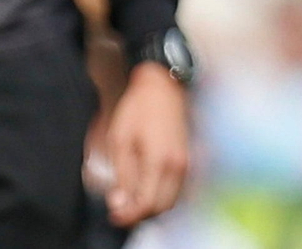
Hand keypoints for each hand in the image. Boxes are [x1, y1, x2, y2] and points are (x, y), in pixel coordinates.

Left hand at [87, 62, 190, 227]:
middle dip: (139, 214)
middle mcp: (178, 168)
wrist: (163, 87)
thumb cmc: (138, 109)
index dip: (128, 214)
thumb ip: (122, 174)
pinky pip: (176, 190)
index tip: (113, 214)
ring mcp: (186, 165)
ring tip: (129, 200)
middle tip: (119, 210)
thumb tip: (119, 202)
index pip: (146, 203)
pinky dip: (161, 196)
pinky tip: (145, 188)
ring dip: (151, 207)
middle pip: (160, 207)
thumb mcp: (120, 140)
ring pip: (171, 202)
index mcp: (159, 162)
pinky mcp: (188, 161)